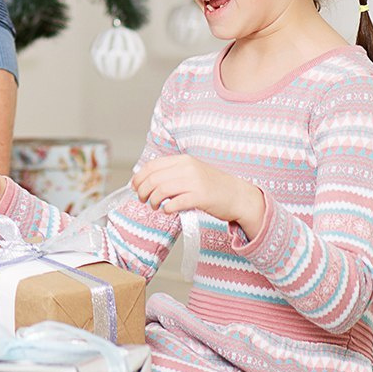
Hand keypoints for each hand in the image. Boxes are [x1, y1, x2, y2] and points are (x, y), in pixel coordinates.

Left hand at [130, 155, 263, 235]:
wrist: (238, 195)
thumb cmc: (213, 186)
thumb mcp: (192, 172)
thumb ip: (172, 173)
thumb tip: (147, 180)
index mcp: (183, 160)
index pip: (151, 166)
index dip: (138, 177)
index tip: (134, 186)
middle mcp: (187, 168)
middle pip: (153, 179)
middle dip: (142, 191)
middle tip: (141, 199)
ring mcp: (195, 182)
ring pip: (161, 191)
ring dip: (152, 201)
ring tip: (154, 206)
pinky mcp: (200, 197)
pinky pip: (175, 203)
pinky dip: (167, 208)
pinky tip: (168, 211)